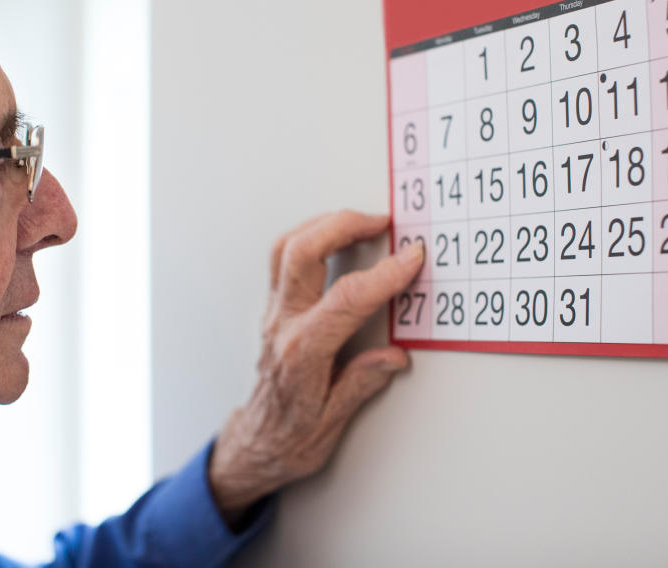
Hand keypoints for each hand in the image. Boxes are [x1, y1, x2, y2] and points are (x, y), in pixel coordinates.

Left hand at [208, 210, 423, 524]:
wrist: (255, 445)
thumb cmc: (289, 439)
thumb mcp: (332, 423)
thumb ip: (361, 384)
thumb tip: (394, 356)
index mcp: (301, 352)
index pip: (345, 300)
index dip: (383, 275)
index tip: (411, 259)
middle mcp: (282, 324)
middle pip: (302, 253)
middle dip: (343, 226)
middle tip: (382, 221)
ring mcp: (273, 313)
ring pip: (287, 248)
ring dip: (323, 225)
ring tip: (361, 221)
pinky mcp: (273, 310)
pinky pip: (283, 260)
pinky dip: (311, 238)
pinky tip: (334, 238)